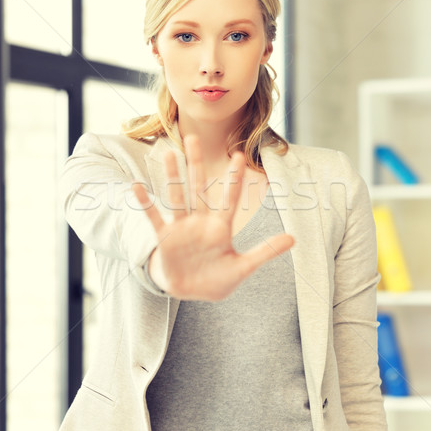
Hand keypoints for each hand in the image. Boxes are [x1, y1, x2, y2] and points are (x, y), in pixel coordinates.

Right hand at [133, 135, 293, 300]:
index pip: (229, 198)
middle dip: (195, 163)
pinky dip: (145, 203)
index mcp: (221, 228)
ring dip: (172, 176)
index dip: (234, 178)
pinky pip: (153, 218)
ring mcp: (181, 228)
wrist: (190, 293)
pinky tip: (136, 186)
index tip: (239, 155)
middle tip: (193, 137)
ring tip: (167, 153)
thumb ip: (265, 252)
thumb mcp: (242, 268)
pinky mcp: (165, 238)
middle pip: (198, 187)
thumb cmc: (216, 279)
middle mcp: (200, 222)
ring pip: (176, 196)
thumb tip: (294, 239)